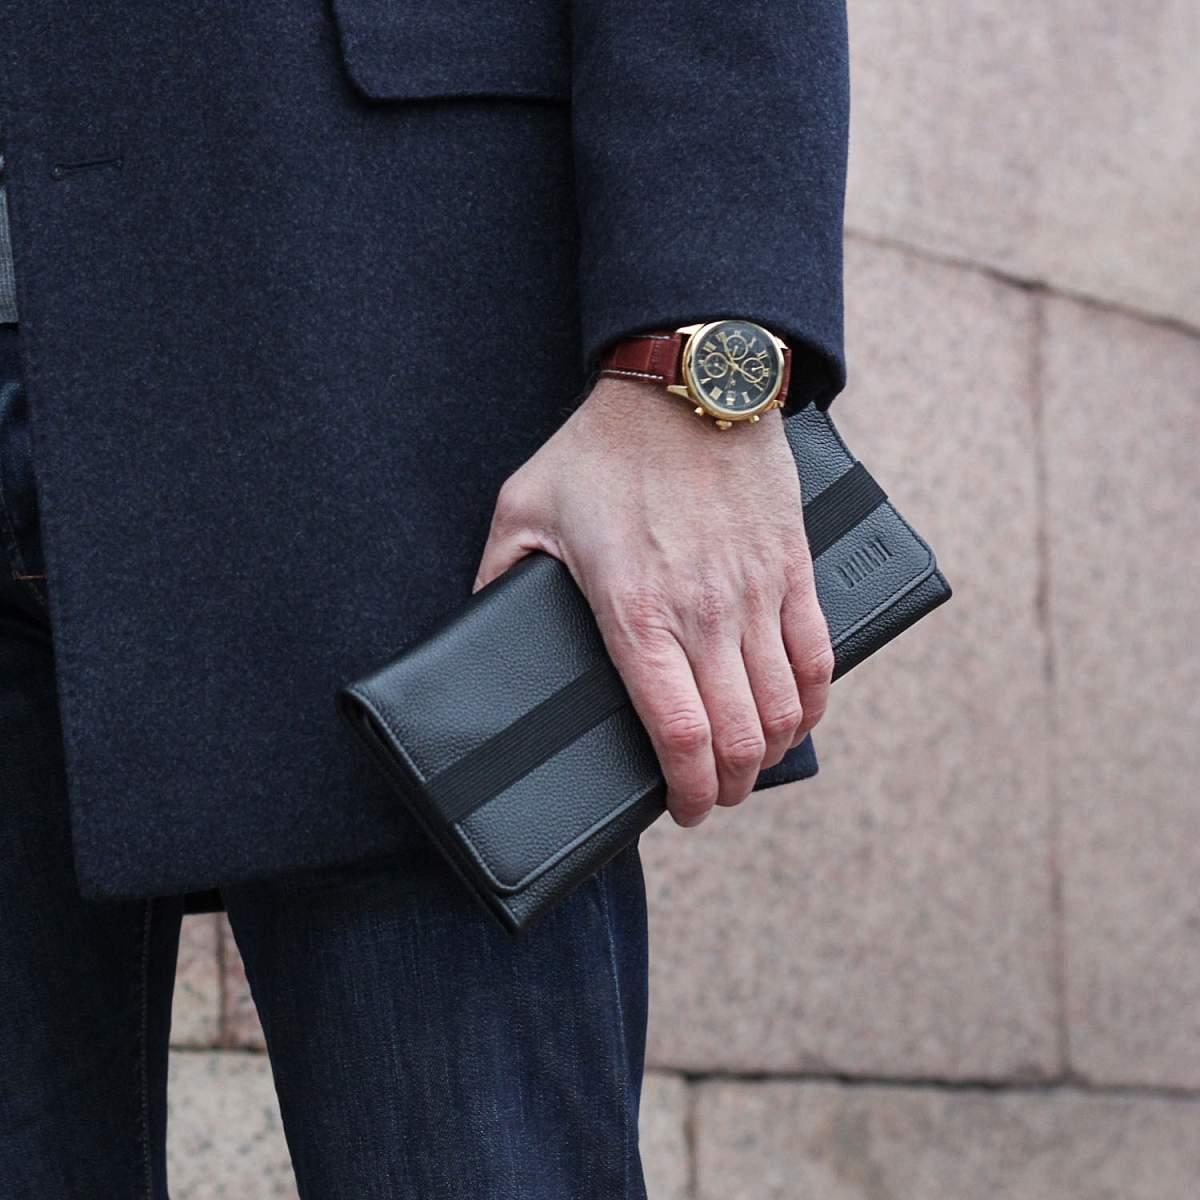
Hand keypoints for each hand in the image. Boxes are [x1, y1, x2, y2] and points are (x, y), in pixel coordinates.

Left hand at [473, 376, 833, 827]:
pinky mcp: (791, 568)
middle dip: (730, 786)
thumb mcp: (524, 508)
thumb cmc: (601, 448)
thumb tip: (476, 623)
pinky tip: (797, 717)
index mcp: (636, 613)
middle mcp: (705, 614)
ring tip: (750, 764)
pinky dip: (813, 700)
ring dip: (772, 751)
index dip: (688, 791)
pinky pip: (818, 654)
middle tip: (713, 796)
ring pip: (785, 706)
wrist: (686, 384)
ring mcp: (755, 592)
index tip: (684, 811)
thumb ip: (497, 575)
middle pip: (740, 736)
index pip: (678, 733)